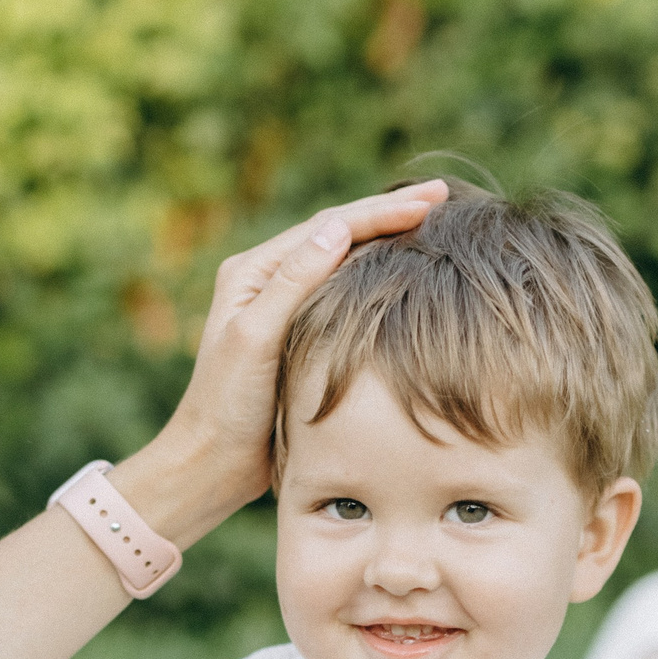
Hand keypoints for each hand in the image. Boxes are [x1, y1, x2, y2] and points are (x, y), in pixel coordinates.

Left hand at [109, 182, 448, 541]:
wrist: (214, 464)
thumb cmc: (227, 405)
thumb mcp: (255, 340)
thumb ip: (292, 284)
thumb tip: (337, 230)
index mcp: (253, 273)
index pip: (327, 229)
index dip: (380, 213)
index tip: (429, 200)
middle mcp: (268, 282)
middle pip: (339, 236)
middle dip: (390, 214)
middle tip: (442, 194)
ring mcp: (286, 308)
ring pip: (346, 262)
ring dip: (388, 240)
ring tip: (433, 221)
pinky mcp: (302, 337)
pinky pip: (348, 296)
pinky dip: (379, 279)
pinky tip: (407, 275)